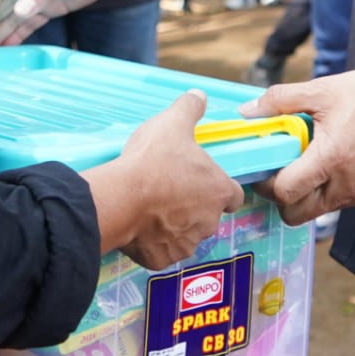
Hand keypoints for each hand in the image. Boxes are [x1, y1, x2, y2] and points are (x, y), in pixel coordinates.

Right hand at [84, 90, 246, 268]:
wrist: (121, 198)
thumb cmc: (152, 161)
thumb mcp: (172, 123)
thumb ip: (189, 108)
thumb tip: (199, 96)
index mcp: (218, 190)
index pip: (233, 195)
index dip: (220, 187)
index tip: (203, 181)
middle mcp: (209, 221)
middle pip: (208, 215)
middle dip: (193, 206)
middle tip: (169, 189)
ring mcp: (186, 243)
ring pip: (186, 234)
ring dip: (174, 224)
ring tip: (151, 205)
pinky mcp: (163, 259)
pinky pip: (162, 250)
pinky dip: (154, 241)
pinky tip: (139, 224)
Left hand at [238, 61, 354, 225]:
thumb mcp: (321, 90)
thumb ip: (280, 100)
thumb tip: (247, 111)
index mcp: (331, 159)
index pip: (285, 192)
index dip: (266, 184)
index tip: (261, 167)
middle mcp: (346, 184)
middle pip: (297, 214)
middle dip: (281, 198)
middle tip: (276, 171)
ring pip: (317, 210)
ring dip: (303, 196)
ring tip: (301, 164)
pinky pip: (336, 203)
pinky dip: (323, 191)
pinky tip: (324, 164)